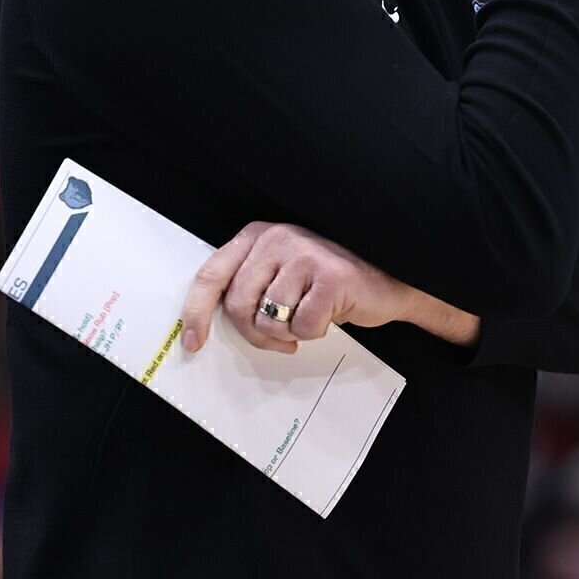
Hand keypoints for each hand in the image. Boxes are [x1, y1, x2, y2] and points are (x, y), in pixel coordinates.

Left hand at [180, 222, 412, 354]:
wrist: (385, 281)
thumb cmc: (326, 283)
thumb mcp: (279, 276)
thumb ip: (248, 288)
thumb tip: (208, 325)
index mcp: (257, 236)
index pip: (212, 275)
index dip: (196, 312)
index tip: (193, 342)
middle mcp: (277, 238)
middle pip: (238, 306)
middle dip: (256, 333)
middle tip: (280, 338)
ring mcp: (304, 255)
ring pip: (268, 321)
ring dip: (289, 333)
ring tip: (310, 315)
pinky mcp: (330, 277)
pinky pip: (302, 327)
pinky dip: (315, 332)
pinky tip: (329, 314)